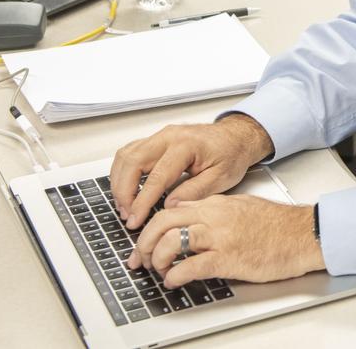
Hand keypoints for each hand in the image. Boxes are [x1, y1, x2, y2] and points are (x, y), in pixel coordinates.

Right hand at [109, 114, 272, 228]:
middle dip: (123, 191)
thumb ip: (194, 192)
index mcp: (187, 145)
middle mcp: (169, 136)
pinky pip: (130, 152)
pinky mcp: (156, 139)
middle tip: (127, 214)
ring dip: (119, 181)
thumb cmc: (231, 154)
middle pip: (132, 161)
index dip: (142, 201)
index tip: (134, 220)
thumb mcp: (220, 178)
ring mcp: (161, 136)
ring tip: (125, 205)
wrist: (236, 137)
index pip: (156, 176)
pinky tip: (126, 188)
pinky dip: (123, 171)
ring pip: (126, 155)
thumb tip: (169, 206)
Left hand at [126, 194, 324, 287]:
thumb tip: (189, 218)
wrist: (303, 234)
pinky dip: (175, 276)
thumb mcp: (242, 208)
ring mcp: (220, 236)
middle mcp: (214, 216)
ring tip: (159, 271)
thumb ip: (214, 211)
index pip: (172, 209)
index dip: (151, 227)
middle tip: (141, 258)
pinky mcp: (228, 257)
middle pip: (163, 221)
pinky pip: (190, 266)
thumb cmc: (278, 225)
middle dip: (145, 242)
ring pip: (171, 240)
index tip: (144, 242)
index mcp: (216, 204)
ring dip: (157, 259)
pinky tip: (174, 281)